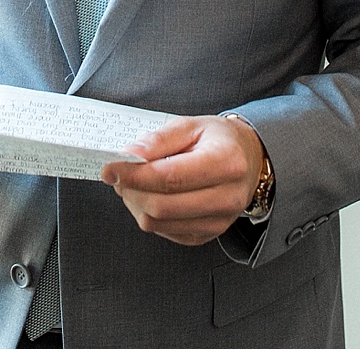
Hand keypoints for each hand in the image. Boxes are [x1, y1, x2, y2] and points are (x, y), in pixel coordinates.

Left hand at [101, 115, 265, 245]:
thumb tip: (130, 156)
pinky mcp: (208, 235)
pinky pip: (165, 232)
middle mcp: (228, 197)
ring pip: (158, 223)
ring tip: (134, 184)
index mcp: (227, 162)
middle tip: (119, 175)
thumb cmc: (219, 141)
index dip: (134, 175)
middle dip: (131, 190)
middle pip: (162, 205)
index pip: (170, 177)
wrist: (249, 160)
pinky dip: (149, 215)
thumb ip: (159, 140)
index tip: (110, 168)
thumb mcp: (191, 125)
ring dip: (136, 204)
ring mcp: (220, 221)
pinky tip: (151, 196)